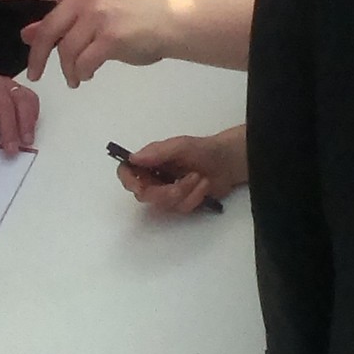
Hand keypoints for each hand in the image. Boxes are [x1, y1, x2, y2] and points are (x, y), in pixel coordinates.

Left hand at [0, 0, 170, 83]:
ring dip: (67, 71)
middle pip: (47, 32)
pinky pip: (84, 63)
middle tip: (33, 76)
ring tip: (74, 78)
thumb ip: (57, 24)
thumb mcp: (88, 16)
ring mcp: (98, 15)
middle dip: (37, 58)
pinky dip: (81, 74)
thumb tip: (25, 34)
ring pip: (66, 52)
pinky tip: (86, 76)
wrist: (165, 24)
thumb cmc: (126, 20)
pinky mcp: (111, 36)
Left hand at [0, 63, 38, 153]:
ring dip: (26, 123)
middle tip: (11, 151)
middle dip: (9, 129)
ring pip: (22, 100)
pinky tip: (30, 130)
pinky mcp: (18, 87)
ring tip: (26, 142)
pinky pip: (31, 98)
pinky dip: (33, 114)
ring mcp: (8, 84)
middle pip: (4, 105)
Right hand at [117, 128, 246, 214]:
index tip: (140, 185)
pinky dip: (195, 196)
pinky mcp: (180, 203)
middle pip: (145, 194)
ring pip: (163, 204)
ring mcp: (167, 192)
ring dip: (185, 191)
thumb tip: (133, 159)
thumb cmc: (203, 150)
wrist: (227, 162)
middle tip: (186, 178)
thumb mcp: (181, 146)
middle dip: (167, 190)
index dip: (128, 180)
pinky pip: (180, 208)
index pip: (126, 172)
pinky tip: (204, 185)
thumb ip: (157, 152)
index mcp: (150, 161)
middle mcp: (154, 178)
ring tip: (199, 177)